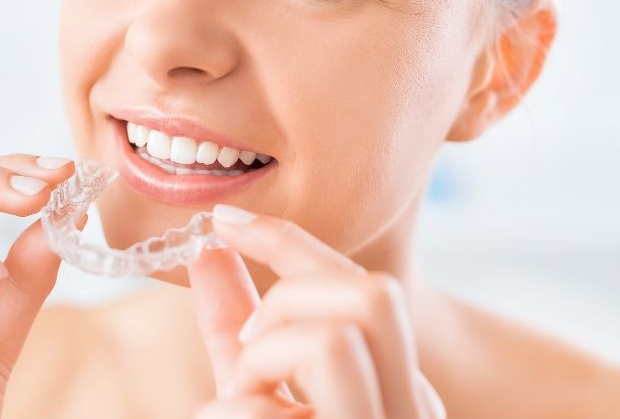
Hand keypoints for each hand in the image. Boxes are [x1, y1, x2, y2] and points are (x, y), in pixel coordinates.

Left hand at [188, 205, 445, 418]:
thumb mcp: (250, 386)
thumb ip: (236, 326)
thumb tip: (208, 250)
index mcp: (396, 383)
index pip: (366, 286)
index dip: (288, 239)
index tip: (225, 220)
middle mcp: (411, 410)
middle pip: (376, 294)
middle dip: (290, 298)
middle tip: (250, 347)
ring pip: (334, 342)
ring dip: (261, 360)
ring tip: (241, 400)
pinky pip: (272, 413)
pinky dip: (228, 414)